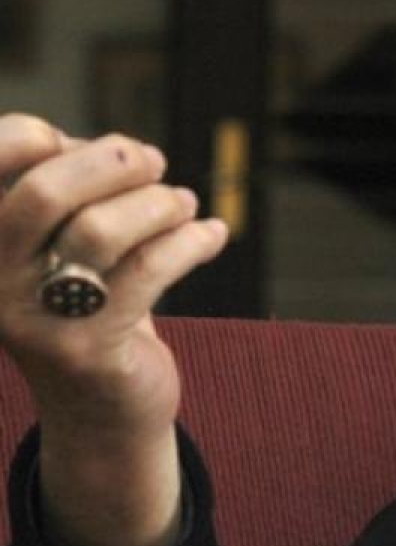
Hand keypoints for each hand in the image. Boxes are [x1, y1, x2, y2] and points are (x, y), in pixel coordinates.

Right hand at [0, 113, 228, 545]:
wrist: (101, 409)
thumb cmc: (89, 305)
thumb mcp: (64, 245)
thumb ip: (75, 193)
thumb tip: (121, 151)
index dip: (32, 136)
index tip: (77, 141)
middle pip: (42, 194)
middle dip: (110, 163)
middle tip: (153, 161)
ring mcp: (36, 318)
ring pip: (100, 231)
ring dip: (158, 205)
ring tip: (185, 205)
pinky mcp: (88, 350)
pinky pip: (149, 271)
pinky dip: (192, 241)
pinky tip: (212, 235)